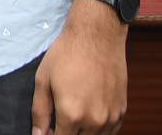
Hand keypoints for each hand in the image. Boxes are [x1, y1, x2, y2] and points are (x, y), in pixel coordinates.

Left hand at [31, 4, 127, 134]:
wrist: (97, 36)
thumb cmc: (67, 54)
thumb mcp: (43, 80)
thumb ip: (40, 112)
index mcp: (72, 114)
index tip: (47, 129)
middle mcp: (94, 120)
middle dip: (66, 133)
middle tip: (58, 120)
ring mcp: (111, 117)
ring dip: (83, 132)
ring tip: (74, 114)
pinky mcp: (122, 110)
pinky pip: (111, 131)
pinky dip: (99, 129)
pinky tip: (89, 116)